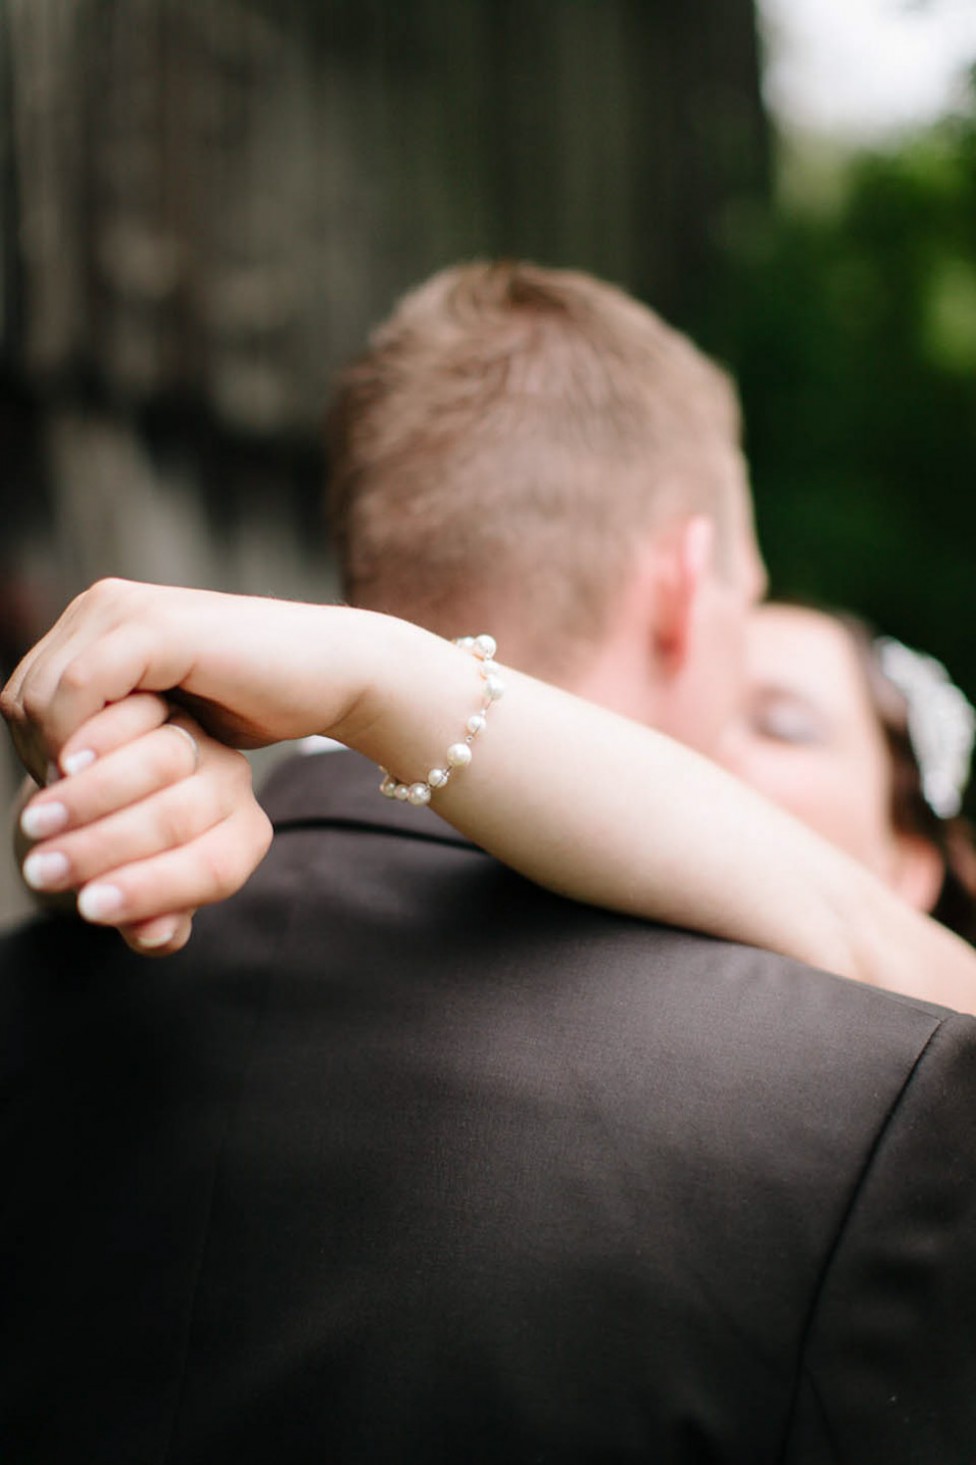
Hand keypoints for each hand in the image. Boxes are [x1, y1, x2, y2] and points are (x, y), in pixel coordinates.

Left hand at [1, 578, 383, 777]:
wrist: (333, 672)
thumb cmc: (259, 700)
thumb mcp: (167, 720)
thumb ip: (111, 730)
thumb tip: (54, 778)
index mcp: (101, 621)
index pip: (22, 697)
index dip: (35, 756)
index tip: (78, 802)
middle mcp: (103, 605)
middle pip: (21, 699)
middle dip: (41, 763)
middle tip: (82, 810)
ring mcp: (126, 610)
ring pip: (41, 696)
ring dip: (57, 760)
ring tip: (96, 799)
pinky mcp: (155, 628)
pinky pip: (77, 689)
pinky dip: (77, 737)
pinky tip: (98, 772)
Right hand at [17, 692, 271, 955]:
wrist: (103, 805)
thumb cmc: (127, 867)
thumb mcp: (142, 905)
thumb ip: (152, 924)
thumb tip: (153, 934)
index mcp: (241, 838)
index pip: (214, 868)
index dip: (151, 890)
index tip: (90, 908)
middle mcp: (231, 783)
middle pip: (181, 814)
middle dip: (105, 845)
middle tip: (44, 868)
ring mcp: (198, 737)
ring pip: (161, 758)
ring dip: (91, 794)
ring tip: (38, 823)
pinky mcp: (158, 702)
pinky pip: (130, 712)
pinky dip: (86, 743)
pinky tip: (52, 767)